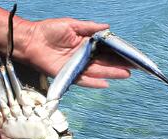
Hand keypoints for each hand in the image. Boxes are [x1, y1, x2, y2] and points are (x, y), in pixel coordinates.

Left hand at [17, 18, 131, 87]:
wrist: (32, 40)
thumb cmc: (50, 30)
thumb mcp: (72, 24)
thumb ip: (90, 27)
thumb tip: (107, 27)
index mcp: (86, 44)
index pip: (106, 50)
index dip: (119, 53)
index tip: (131, 56)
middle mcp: (84, 57)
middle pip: (105, 62)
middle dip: (120, 65)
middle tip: (135, 68)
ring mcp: (77, 67)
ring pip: (98, 71)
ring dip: (112, 73)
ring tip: (126, 74)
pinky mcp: (69, 74)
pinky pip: (84, 80)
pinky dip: (94, 82)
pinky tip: (106, 84)